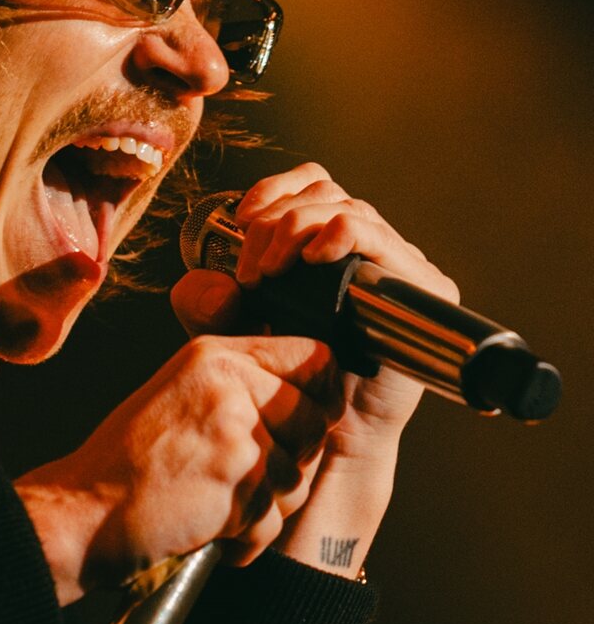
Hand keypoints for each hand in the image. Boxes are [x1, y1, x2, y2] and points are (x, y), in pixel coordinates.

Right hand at [14, 330, 343, 604]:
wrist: (80, 515)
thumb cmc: (121, 470)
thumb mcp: (177, 398)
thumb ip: (237, 388)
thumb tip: (308, 400)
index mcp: (215, 357)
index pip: (314, 358)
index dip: (321, 397)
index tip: (303, 425)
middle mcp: (228, 385)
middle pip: (314, 423)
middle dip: (290, 463)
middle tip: (242, 480)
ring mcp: (234, 432)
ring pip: (296, 477)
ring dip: (264, 506)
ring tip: (214, 506)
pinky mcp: (235, 481)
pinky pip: (272, 519)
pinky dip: (245, 540)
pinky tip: (207, 530)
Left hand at [172, 163, 458, 577]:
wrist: (324, 438)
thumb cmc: (287, 386)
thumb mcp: (234, 336)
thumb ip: (210, 306)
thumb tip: (199, 282)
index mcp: (326, 246)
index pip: (312, 185)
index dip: (275, 190)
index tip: (240, 220)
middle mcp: (367, 250)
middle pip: (327, 193)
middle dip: (278, 220)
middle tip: (249, 267)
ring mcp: (397, 267)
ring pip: (350, 210)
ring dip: (299, 229)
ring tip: (267, 273)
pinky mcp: (422, 288)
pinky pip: (383, 242)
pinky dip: (344, 236)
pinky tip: (315, 255)